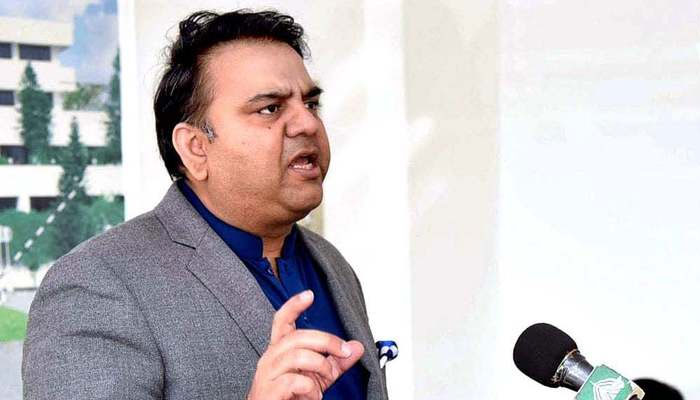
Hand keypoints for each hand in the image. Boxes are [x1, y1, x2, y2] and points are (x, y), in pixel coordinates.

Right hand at [246, 290, 364, 399]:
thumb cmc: (291, 396)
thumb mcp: (319, 377)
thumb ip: (337, 362)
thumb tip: (357, 347)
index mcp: (280, 350)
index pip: (282, 321)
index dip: (293, 306)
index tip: (309, 295)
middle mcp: (270, 358)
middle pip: (297, 336)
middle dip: (327, 341)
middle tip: (344, 352)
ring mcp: (267, 375)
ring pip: (297, 356)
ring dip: (320, 367)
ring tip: (323, 383)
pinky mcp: (268, 391)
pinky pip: (294, 381)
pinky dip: (310, 389)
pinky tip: (312, 396)